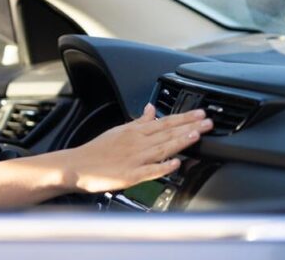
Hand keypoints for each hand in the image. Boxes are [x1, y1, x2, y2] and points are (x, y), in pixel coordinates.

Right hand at [62, 104, 212, 192]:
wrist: (76, 166)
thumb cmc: (97, 150)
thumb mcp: (118, 130)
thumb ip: (138, 121)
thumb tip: (151, 108)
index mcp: (134, 132)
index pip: (164, 122)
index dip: (184, 118)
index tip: (200, 114)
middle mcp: (136, 143)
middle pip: (166, 134)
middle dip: (189, 127)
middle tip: (207, 122)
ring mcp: (133, 159)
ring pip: (160, 149)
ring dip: (179, 142)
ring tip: (196, 136)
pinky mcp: (129, 175)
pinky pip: (148, 171)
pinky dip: (162, 167)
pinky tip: (174, 164)